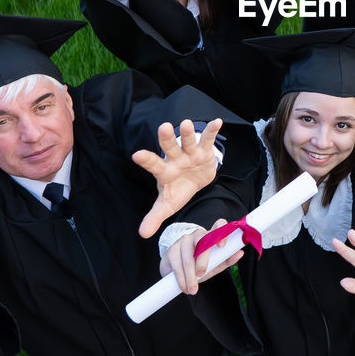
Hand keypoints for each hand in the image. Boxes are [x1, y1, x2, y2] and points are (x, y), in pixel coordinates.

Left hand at [133, 118, 223, 238]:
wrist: (196, 180)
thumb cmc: (178, 190)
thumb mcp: (167, 204)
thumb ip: (155, 216)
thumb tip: (142, 234)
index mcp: (165, 172)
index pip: (154, 165)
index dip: (146, 160)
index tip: (137, 155)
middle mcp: (176, 159)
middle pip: (170, 148)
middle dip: (167, 139)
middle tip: (163, 128)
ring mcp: (190, 153)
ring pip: (188, 141)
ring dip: (188, 133)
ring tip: (186, 124)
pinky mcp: (205, 151)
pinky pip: (208, 139)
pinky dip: (213, 130)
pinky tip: (217, 122)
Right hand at [160, 219, 244, 294]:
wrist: (176, 268)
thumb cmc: (199, 264)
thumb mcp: (214, 263)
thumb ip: (226, 259)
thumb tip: (240, 253)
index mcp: (211, 235)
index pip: (218, 225)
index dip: (222, 232)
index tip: (222, 245)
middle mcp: (197, 235)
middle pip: (201, 242)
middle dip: (202, 260)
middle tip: (201, 275)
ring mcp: (183, 241)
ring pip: (187, 255)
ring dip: (189, 274)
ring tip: (192, 289)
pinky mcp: (171, 250)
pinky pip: (176, 263)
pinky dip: (181, 277)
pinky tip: (184, 286)